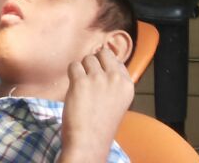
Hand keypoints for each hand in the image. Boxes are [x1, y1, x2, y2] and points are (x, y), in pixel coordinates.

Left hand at [60, 48, 133, 162]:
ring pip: (87, 58)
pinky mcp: (81, 82)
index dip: (105, 68)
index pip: (117, 61)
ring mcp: (98, 79)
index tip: (100, 81)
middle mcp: (115, 79)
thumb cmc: (100, 126)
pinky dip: (71, 75)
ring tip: (81, 89)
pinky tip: (73, 89)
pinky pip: (73, 66)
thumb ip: (114, 81)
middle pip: (102, 54)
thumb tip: (103, 54)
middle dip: (94, 63)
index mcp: (127, 86)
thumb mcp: (117, 101)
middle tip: (89, 81)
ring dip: (81, 70)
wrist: (88, 144)